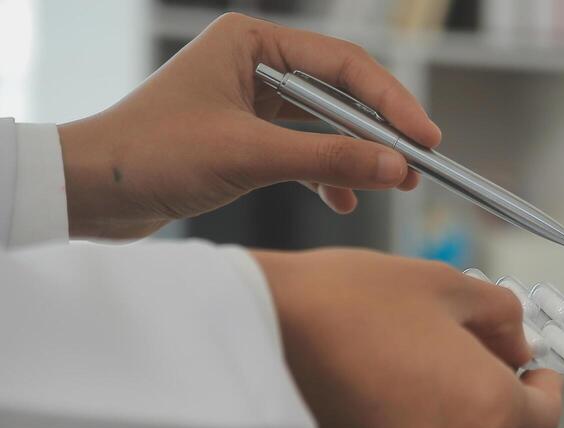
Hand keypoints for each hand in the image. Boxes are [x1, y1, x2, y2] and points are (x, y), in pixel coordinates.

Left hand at [58, 13, 438, 238]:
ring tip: (392, 184)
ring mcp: (251, 102)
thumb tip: (393, 167)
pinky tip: (342, 201)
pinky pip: (306, 151)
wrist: (91, 191)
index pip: (342, 66)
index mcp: (250, 44)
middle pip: (342, 93)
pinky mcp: (246, 138)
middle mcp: (253, 64)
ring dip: (359, 156)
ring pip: (328, 125)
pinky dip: (328, 176)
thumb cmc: (150, 155)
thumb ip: (327, 160)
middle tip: (420, 165)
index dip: (391, 102)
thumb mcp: (249, 156)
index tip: (425, 139)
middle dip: (381, 132)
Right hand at [253, 248, 561, 427]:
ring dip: (439, 396)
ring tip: (398, 342)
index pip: (542, 417)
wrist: (254, 334)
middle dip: (480, 378)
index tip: (534, 369)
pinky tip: (371, 369)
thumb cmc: (350, 301)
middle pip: (487, 420)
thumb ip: (502, 317)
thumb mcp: (445, 284)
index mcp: (486, 409)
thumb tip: (518, 346)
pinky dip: (402, 413)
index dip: (544, 390)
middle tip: (449, 328)